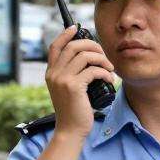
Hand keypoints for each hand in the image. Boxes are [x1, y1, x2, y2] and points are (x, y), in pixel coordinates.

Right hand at [45, 25, 115, 139]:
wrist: (70, 130)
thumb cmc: (73, 110)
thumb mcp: (68, 89)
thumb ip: (71, 73)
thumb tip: (87, 56)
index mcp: (50, 73)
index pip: (55, 46)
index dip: (65, 34)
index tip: (76, 28)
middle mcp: (54, 73)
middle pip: (73, 46)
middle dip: (92, 46)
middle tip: (104, 55)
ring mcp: (62, 79)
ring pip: (85, 55)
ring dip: (101, 59)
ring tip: (109, 68)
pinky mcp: (74, 86)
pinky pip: (93, 70)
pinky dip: (105, 72)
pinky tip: (109, 78)